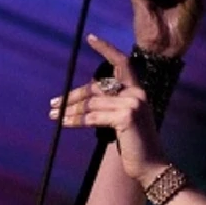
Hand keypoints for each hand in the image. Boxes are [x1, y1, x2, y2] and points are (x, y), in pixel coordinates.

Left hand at [49, 34, 168, 185]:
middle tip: (54, 103)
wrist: (151, 166)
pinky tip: (64, 124)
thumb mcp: (124, 120)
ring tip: (55, 116)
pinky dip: (76, 121)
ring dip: (70, 111)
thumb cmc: (136, 145)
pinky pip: (93, 117)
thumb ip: (111, 105)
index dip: (106, 49)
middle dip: (73, 96)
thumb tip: (84, 98)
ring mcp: (133, 105)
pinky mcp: (127, 118)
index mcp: (138, 91)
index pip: (122, 63)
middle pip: (97, 87)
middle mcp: (137, 94)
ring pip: (92, 103)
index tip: (91, 38)